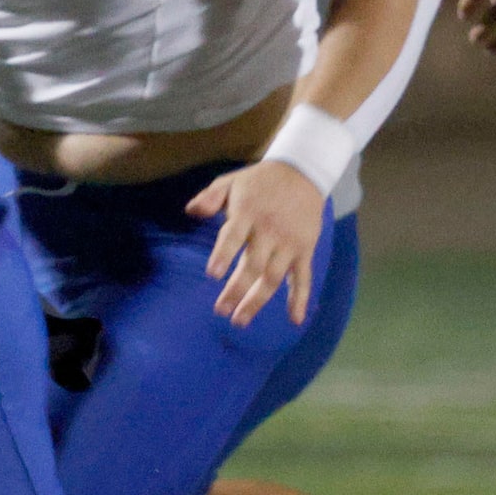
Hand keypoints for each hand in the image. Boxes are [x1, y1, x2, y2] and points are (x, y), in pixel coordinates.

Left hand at [187, 161, 323, 327]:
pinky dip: (300, 299)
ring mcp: (289, 243)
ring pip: (274, 277)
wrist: (303, 174)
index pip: (234, 236)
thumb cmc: (259, 182)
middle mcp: (270, 231)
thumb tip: (191, 211)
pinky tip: (294, 320)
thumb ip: (210, 196)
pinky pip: (303, 277)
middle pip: (253, 265)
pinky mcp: (304, 250)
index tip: (212, 274)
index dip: (224, 255)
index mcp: (248, 213)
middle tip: (220, 311)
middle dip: (237, 290)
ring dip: (257, 301)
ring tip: (239, 320)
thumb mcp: (231, 181)